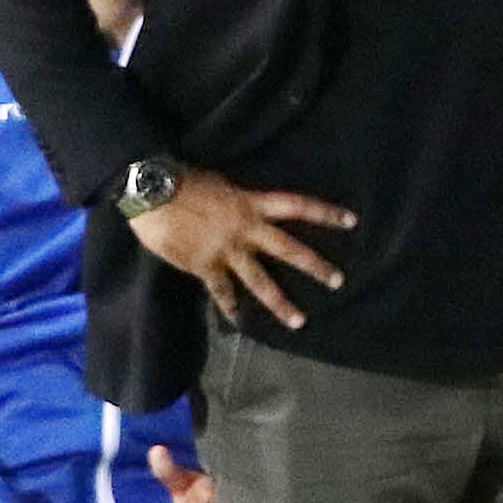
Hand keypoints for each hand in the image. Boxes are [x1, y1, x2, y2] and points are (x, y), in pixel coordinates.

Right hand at [126, 169, 355, 329]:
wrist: (151, 193)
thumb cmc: (183, 181)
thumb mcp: (221, 185)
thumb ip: (238, 202)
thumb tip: (247, 212)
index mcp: (251, 203)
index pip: (297, 205)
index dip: (324, 213)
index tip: (350, 220)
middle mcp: (245, 229)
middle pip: (288, 249)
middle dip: (314, 266)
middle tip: (337, 281)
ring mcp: (227, 251)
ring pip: (260, 281)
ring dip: (280, 303)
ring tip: (299, 321)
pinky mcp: (205, 267)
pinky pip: (222, 291)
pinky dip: (229, 308)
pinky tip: (238, 322)